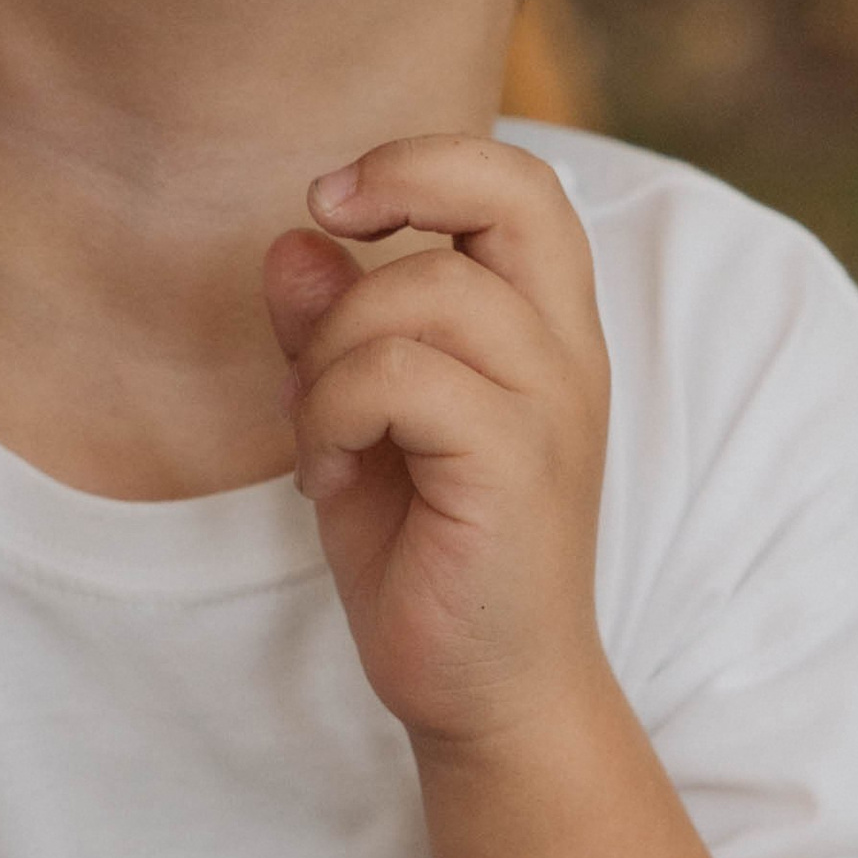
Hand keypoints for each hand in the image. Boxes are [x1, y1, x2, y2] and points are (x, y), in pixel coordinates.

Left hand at [265, 135, 610, 748]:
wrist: (486, 698)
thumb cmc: (428, 560)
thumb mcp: (359, 426)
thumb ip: (330, 334)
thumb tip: (293, 243)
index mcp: (543, 332)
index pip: (524, 185)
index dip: (428, 159)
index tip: (336, 197)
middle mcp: (565, 355)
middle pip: (510, 195)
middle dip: (396, 189)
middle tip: (321, 241)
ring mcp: (550, 408)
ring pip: (424, 293)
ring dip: (333, 352)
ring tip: (320, 433)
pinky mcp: (515, 466)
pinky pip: (401, 377)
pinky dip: (334, 411)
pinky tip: (329, 473)